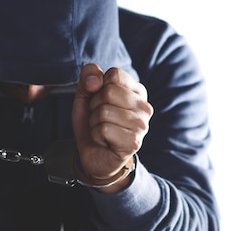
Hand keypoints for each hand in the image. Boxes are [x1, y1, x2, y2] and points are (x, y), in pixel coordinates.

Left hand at [72, 64, 152, 191]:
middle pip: (109, 92)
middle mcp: (144, 107)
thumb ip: (88, 78)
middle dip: (95, 106)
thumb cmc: (94, 123)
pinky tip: (104, 141)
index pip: (114, 74)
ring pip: (104, 112)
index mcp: (137, 91)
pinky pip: (104, 129)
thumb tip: (95, 81)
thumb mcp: (85, 96)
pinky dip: (96, 135)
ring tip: (102, 130)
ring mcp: (142, 125)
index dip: (98, 87)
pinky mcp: (134, 142)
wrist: (95, 155)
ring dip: (94, 122)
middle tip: (100, 119)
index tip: (100, 101)